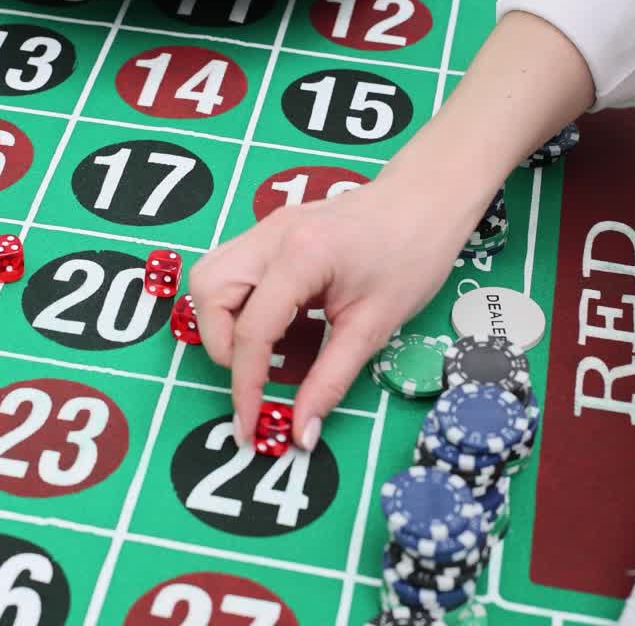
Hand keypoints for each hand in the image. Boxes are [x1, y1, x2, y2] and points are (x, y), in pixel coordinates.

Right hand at [188, 172, 490, 450]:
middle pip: (208, 292)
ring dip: (222, 321)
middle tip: (258, 374)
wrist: (426, 201)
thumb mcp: (374, 326)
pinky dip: (240, 304)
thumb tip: (301, 432)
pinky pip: (232, 270)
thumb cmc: (411, 256)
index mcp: (300, 257)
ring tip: (266, 348)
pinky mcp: (269, 232)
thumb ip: (330, 380)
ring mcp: (265, 229)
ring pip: (209, 276)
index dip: (246, 387)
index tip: (250, 428)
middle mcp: (270, 236)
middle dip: (221, 345)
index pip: (251, 331)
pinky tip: (281, 322)